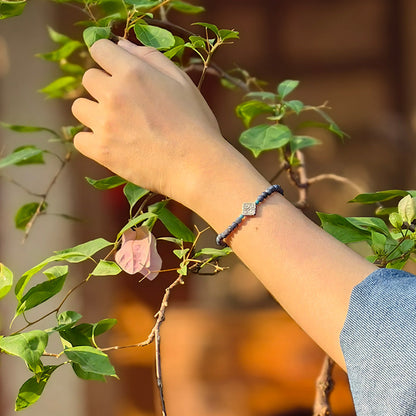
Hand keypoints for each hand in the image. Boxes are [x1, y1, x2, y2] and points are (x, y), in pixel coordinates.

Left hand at [71, 39, 239, 208]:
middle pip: (88, 79)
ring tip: (117, 126)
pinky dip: (92, 141)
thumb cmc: (196, 124)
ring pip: (80, 108)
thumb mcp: (181, 82)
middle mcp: (113, 94)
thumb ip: (151, 59)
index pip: (99, 49)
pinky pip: (79, 139)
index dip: (108, 57)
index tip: (116, 70)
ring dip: (94, 113)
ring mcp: (105, 124)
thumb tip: (121, 45)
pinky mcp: (102, 151)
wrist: (197, 166)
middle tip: (126, 104)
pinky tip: (111, 144)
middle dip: (104, 87)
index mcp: (133, 73)